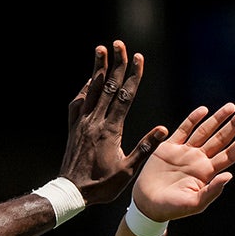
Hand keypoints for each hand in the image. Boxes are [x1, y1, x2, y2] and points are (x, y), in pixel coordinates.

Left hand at [59, 40, 169, 204]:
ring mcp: (82, 122)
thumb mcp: (127, 170)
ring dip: (98, 68)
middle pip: (107, 86)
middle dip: (115, 63)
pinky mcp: (73, 127)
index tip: (138, 58)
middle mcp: (95, 121)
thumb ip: (145, 148)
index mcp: (110, 130)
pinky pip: (78, 101)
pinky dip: (85, 88)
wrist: (70, 192)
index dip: (133, 75)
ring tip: (101, 49)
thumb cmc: (101, 185)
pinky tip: (89, 79)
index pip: (124, 96)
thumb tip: (164, 129)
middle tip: (119, 43)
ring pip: (91, 89)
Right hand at [131, 102, 234, 221]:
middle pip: (221, 139)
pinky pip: (184, 130)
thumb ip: (211, 191)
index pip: (229, 155)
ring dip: (218, 118)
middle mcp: (199, 160)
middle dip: (234, 125)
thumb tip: (229, 176)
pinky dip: (193, 119)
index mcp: (207, 173)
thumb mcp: (193, 204)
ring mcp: (185, 152)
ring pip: (205, 131)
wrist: (147, 204)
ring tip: (231, 106)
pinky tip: (203, 110)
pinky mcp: (169, 147)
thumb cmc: (171, 208)